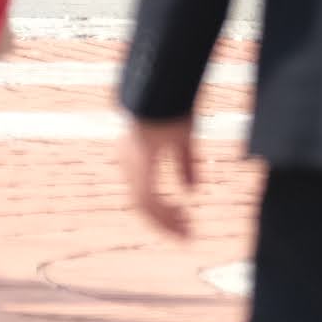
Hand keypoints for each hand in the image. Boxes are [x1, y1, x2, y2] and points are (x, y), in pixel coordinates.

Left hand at [123, 116, 196, 239]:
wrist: (159, 90)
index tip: (184, 217)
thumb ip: (186, 164)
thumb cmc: (168, 106)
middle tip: (186, 232)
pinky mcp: (137, 165)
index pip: (144, 194)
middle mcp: (128, 163)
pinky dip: (164, 213)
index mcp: (135, 156)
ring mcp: (130, 165)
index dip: (163, 210)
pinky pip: (147, 200)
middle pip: (142, 203)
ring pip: (143, 205)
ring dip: (165, 220)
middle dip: (165, 219)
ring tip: (186, 231)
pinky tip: (183, 218)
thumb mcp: (181, 137)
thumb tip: (192, 189)